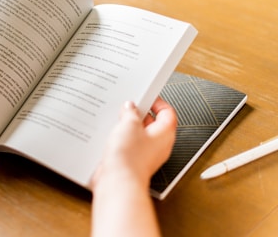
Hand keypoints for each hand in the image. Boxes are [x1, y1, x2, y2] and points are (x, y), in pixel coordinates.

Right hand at [89, 98, 176, 236]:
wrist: (118, 182)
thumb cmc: (130, 158)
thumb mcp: (129, 124)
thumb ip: (131, 112)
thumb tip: (130, 107)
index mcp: (165, 134)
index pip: (167, 112)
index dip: (157, 102)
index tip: (146, 95)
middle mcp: (158, 145)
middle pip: (152, 123)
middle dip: (138, 113)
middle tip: (126, 106)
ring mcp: (144, 154)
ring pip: (138, 134)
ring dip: (127, 126)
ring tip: (116, 119)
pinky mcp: (131, 161)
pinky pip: (128, 145)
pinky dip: (120, 138)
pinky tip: (110, 134)